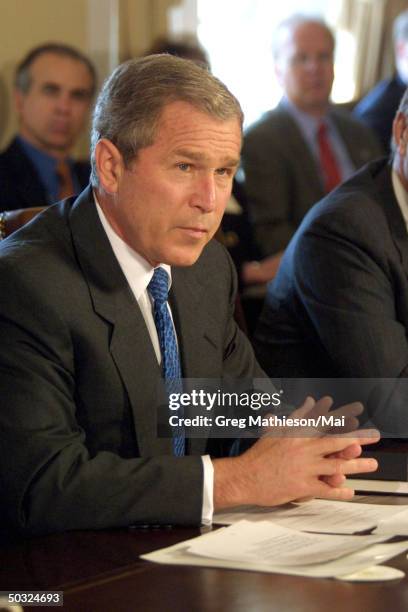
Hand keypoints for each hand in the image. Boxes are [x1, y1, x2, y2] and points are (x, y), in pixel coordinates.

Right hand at [213, 396, 379, 509]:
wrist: (244, 477)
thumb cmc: (258, 455)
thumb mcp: (276, 430)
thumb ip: (296, 416)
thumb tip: (309, 402)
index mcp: (296, 435)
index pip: (323, 422)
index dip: (342, 415)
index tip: (357, 410)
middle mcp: (302, 449)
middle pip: (335, 441)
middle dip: (357, 437)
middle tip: (373, 436)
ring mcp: (303, 468)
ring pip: (336, 466)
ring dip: (356, 465)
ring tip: (372, 464)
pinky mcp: (302, 486)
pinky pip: (325, 489)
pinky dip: (339, 491)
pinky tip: (350, 491)